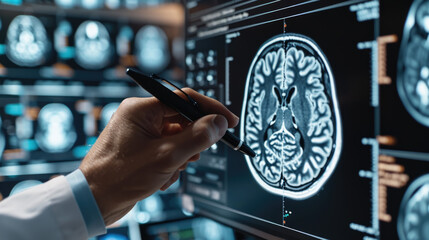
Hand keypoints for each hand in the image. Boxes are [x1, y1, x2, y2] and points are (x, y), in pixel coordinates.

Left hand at [79, 88, 238, 224]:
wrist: (94, 201)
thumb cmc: (119, 177)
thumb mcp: (166, 156)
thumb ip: (197, 137)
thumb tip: (219, 122)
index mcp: (142, 109)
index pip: (185, 98)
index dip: (210, 109)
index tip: (229, 121)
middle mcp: (140, 116)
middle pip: (183, 119)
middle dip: (191, 141)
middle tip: (191, 156)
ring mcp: (141, 132)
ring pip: (178, 137)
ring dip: (181, 156)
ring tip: (170, 170)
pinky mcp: (142, 147)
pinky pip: (168, 149)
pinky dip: (171, 164)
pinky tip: (161, 177)